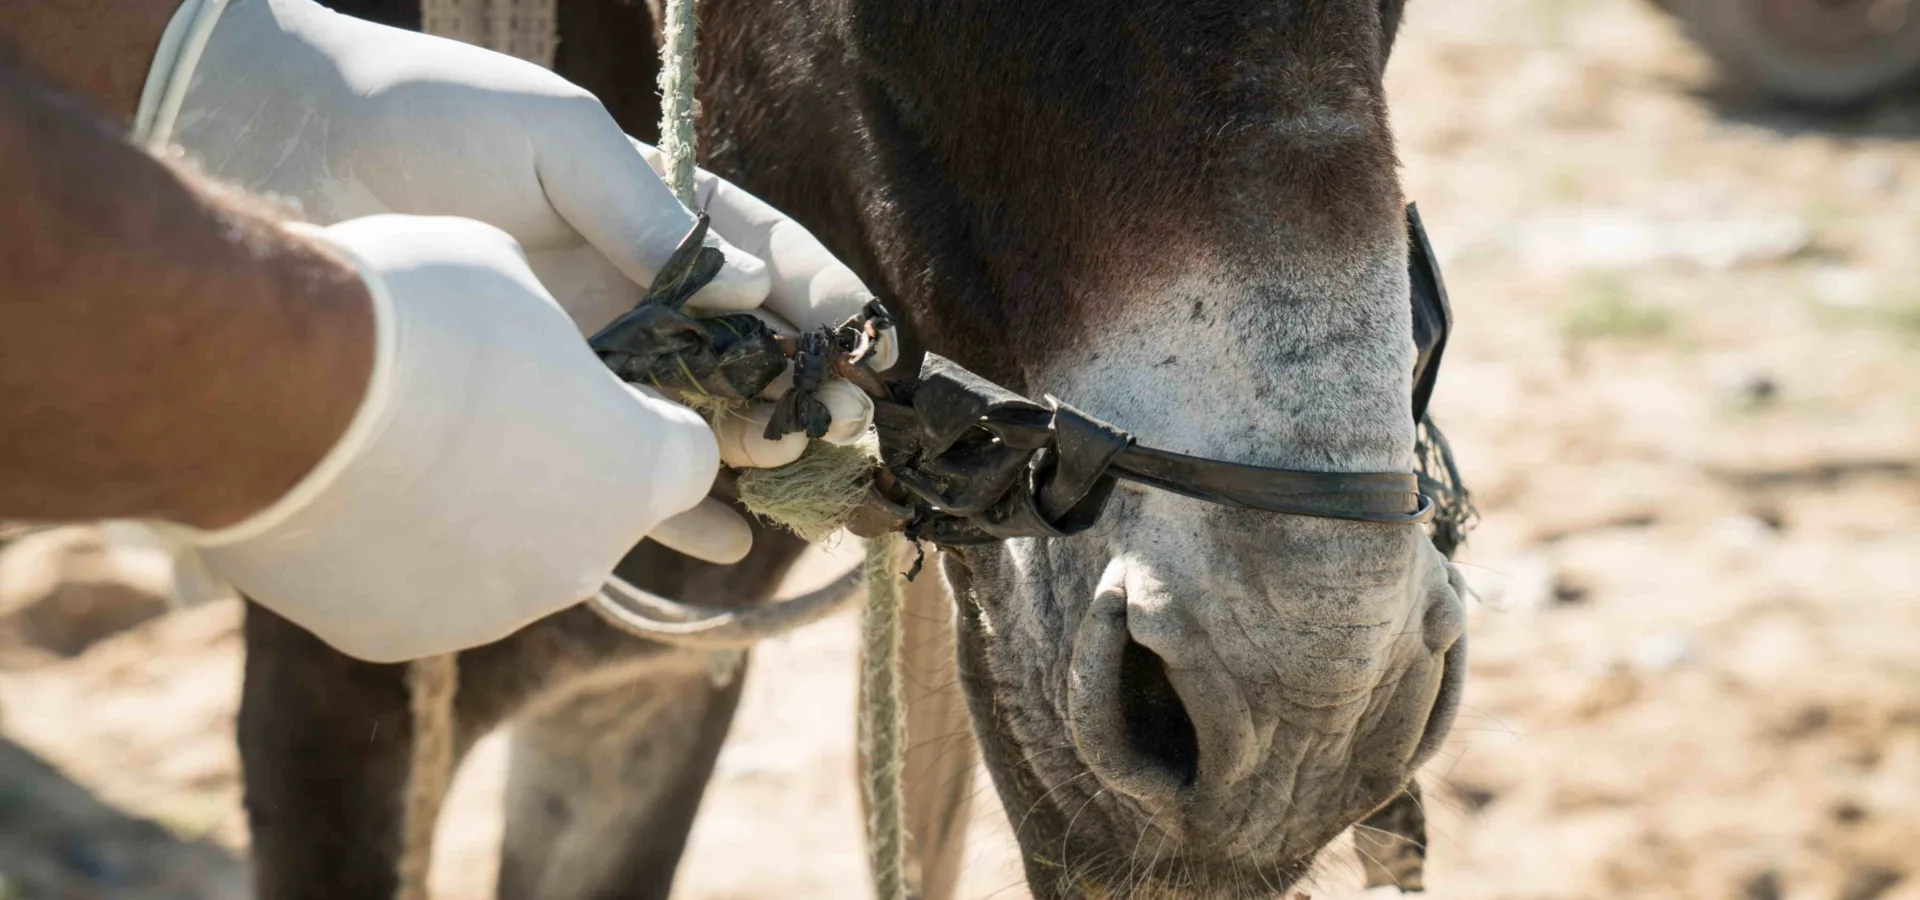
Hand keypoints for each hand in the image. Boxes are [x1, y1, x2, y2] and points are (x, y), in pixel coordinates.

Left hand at [144, 0, 888, 468]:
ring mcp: (583, 354)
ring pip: (691, 420)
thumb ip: (652, 214)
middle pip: (747, 356)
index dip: (829, 308)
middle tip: (840, 435)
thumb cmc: (427, 117)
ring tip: (793, 488)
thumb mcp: (556, 140)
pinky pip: (610, 467)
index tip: (874, 353)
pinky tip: (722, 541)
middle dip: (802, 396)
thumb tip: (746, 292)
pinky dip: (666, 507)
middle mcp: (633, 291)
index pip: (771, 264)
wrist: (287, 151)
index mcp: (654, 215)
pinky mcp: (526, 407)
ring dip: (748, 456)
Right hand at [184, 215, 735, 661]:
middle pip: (598, 518)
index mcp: (635, 469)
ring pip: (509, 560)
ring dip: (482, 514)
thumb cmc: (410, 309)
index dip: (652, 420)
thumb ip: (554, 332)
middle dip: (566, 471)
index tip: (612, 393)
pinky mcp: (397, 635)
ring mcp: (489, 609)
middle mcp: (581, 559)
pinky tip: (353, 492)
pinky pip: (419, 588)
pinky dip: (402, 550)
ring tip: (408, 447)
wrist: (266, 391)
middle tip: (496, 413)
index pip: (689, 461)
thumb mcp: (508, 277)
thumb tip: (540, 344)